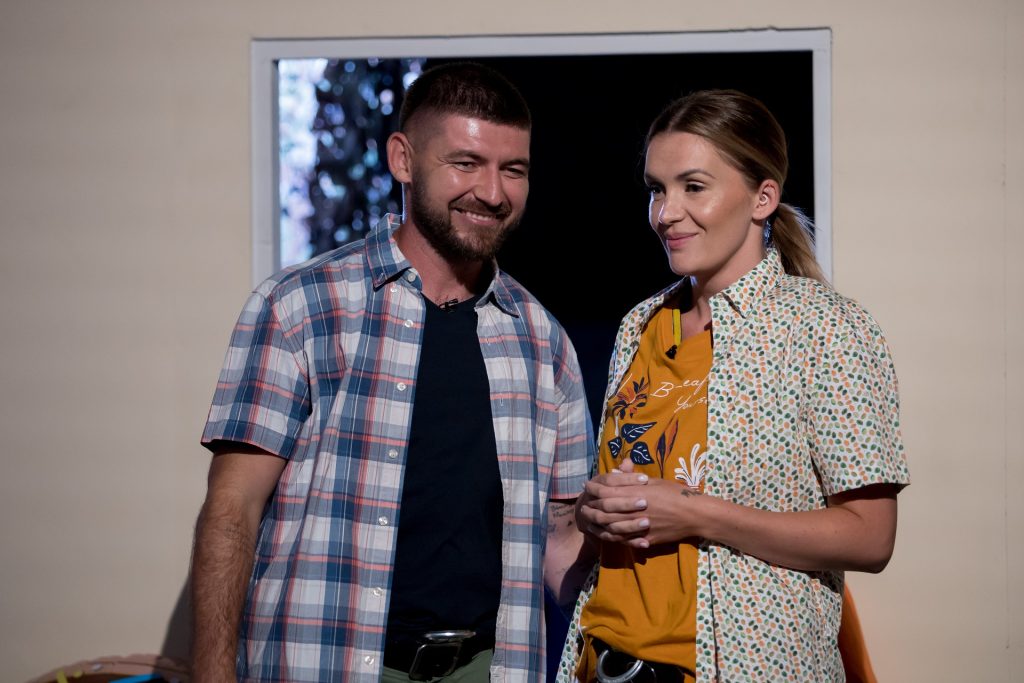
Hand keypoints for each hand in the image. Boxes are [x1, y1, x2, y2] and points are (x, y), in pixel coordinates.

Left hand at [576, 459, 707, 548]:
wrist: (693, 514)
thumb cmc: (675, 493)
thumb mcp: (654, 481)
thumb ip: (632, 479)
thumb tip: (614, 472)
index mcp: (635, 492)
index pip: (606, 490)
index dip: (593, 487)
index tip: (587, 486)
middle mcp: (633, 510)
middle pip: (604, 510)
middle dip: (591, 508)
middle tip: (583, 507)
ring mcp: (638, 526)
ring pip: (611, 527)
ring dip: (598, 524)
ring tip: (590, 522)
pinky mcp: (645, 539)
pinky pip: (624, 540)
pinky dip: (613, 537)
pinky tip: (606, 534)